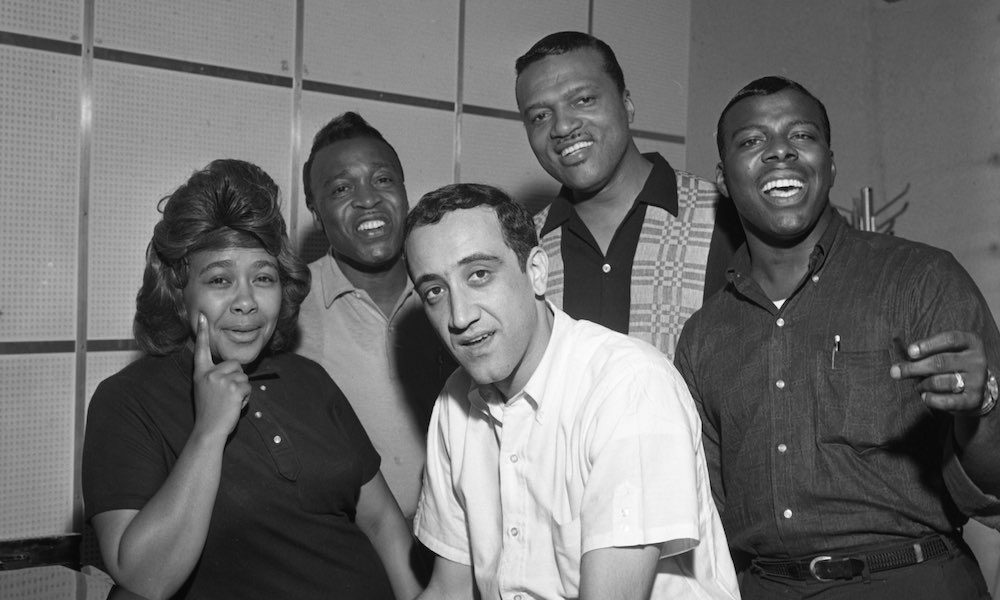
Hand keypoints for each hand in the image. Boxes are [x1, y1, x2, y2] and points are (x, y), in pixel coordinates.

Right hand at [192, 313, 248, 437]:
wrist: (209, 429)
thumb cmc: (209, 411)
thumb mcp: (204, 389)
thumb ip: (214, 376)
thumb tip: (233, 368)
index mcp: (201, 373)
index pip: (202, 349)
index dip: (203, 332)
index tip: (202, 316)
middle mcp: (210, 374)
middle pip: (235, 364)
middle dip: (237, 378)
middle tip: (225, 395)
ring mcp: (222, 380)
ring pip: (244, 376)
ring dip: (241, 390)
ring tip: (228, 402)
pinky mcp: (234, 388)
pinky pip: (248, 388)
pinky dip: (245, 398)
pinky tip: (234, 405)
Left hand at [889, 330, 986, 413]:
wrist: (975, 389)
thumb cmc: (951, 365)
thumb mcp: (945, 352)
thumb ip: (926, 353)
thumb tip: (898, 364)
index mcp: (971, 342)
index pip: (950, 339)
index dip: (928, 345)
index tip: (910, 352)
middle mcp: (977, 360)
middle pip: (942, 362)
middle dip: (915, 367)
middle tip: (895, 372)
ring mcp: (978, 380)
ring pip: (942, 381)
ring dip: (923, 384)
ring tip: (918, 386)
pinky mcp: (974, 399)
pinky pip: (947, 401)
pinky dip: (931, 399)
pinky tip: (924, 396)